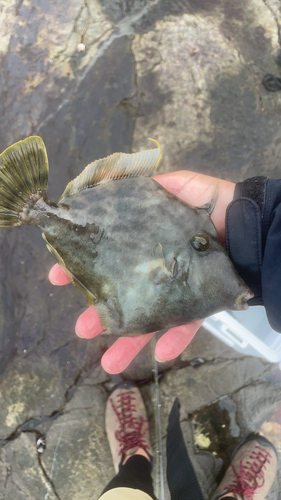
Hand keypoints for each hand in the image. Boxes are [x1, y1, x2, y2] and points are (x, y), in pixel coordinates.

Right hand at [49, 171, 234, 373]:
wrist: (253, 223)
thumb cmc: (214, 202)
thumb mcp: (177, 185)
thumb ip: (146, 186)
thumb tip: (106, 181)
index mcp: (146, 244)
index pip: (108, 258)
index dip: (83, 267)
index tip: (57, 276)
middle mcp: (158, 268)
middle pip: (124, 294)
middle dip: (100, 313)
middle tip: (81, 328)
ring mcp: (178, 287)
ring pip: (150, 317)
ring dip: (129, 340)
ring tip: (108, 362)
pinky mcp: (201, 301)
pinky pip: (187, 325)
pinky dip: (174, 340)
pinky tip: (159, 355)